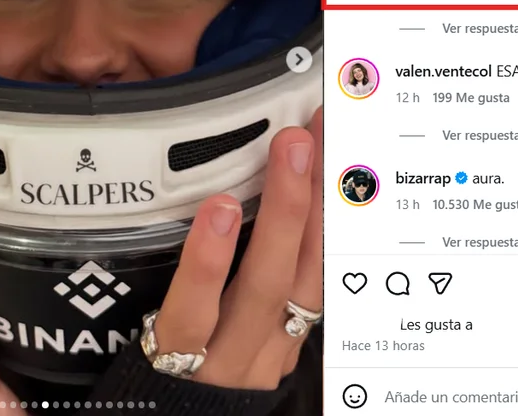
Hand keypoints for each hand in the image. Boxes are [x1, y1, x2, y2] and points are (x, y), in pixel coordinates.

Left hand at [149, 106, 323, 388]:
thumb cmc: (206, 383)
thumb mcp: (251, 341)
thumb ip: (266, 284)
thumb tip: (278, 202)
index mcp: (288, 332)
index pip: (324, 265)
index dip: (337, 207)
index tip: (342, 147)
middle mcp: (268, 344)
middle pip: (306, 268)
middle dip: (320, 196)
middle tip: (321, 134)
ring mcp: (226, 357)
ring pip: (264, 284)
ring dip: (282, 215)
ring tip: (287, 155)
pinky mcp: (175, 362)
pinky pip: (193, 313)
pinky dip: (207, 262)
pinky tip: (216, 215)